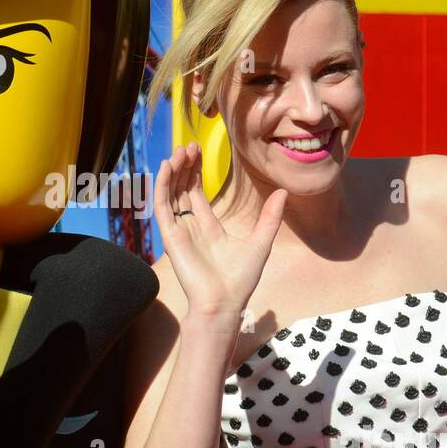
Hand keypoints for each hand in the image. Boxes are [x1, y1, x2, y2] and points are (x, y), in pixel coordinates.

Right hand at [152, 141, 286, 325]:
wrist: (224, 303)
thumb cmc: (240, 280)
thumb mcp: (261, 243)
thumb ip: (270, 217)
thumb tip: (283, 192)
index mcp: (208, 227)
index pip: (195, 193)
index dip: (195, 171)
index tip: (198, 151)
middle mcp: (190, 227)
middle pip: (182, 189)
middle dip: (184, 167)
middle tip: (189, 145)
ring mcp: (179, 231)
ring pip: (171, 193)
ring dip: (174, 172)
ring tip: (180, 150)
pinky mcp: (169, 237)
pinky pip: (162, 206)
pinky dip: (163, 185)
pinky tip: (168, 167)